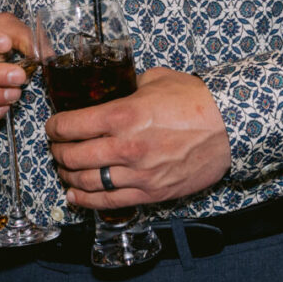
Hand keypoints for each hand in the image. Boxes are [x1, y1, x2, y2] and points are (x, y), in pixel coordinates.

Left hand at [45, 67, 230, 208]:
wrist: (229, 126)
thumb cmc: (195, 99)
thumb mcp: (154, 80)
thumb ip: (126, 86)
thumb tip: (111, 88)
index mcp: (122, 116)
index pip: (70, 125)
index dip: (54, 127)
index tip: (52, 127)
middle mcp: (125, 148)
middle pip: (73, 155)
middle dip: (57, 151)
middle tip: (56, 146)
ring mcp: (138, 174)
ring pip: (86, 182)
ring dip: (68, 175)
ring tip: (64, 169)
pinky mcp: (151, 192)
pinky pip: (109, 202)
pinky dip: (86, 200)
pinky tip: (75, 195)